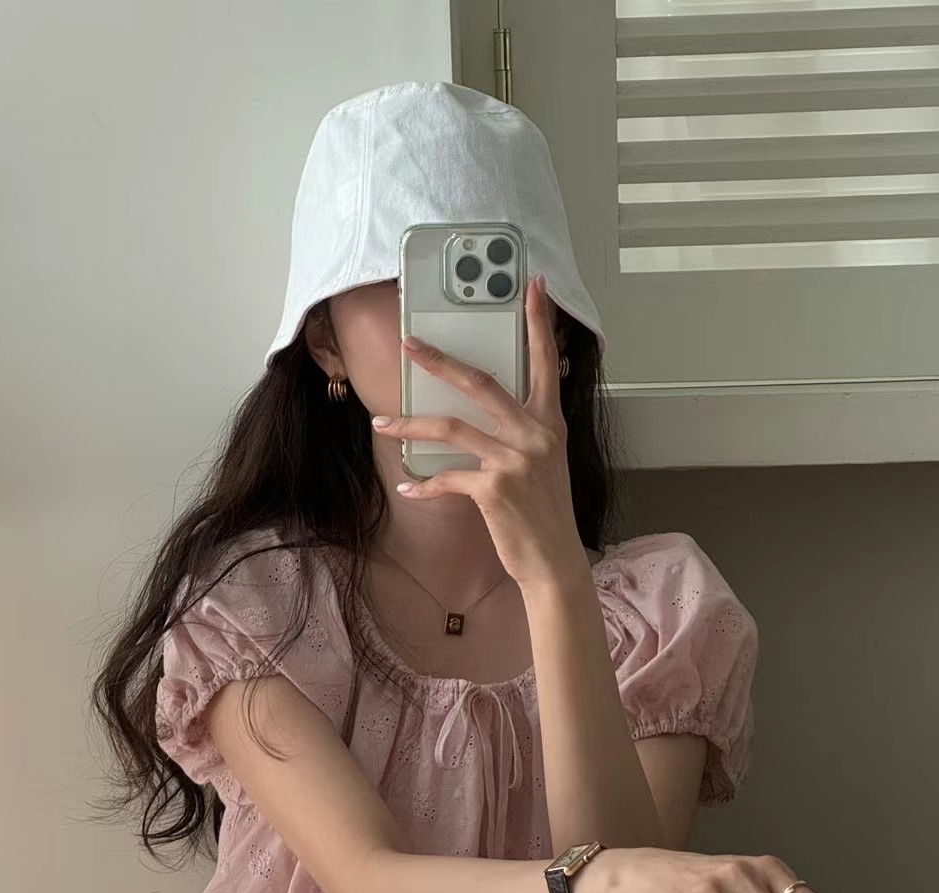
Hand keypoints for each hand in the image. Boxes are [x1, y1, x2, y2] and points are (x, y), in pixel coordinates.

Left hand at [370, 273, 584, 589]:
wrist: (554, 560)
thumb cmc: (545, 514)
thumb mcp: (543, 463)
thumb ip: (521, 433)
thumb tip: (482, 415)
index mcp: (549, 423)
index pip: (545, 362)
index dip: (539, 322)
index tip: (535, 287)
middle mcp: (535, 434)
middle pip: (480, 382)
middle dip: (440, 359)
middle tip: (411, 344)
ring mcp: (515, 460)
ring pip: (452, 426)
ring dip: (411, 423)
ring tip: (384, 422)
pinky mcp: (494, 489)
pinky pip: (447, 477)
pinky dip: (424, 484)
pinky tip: (408, 487)